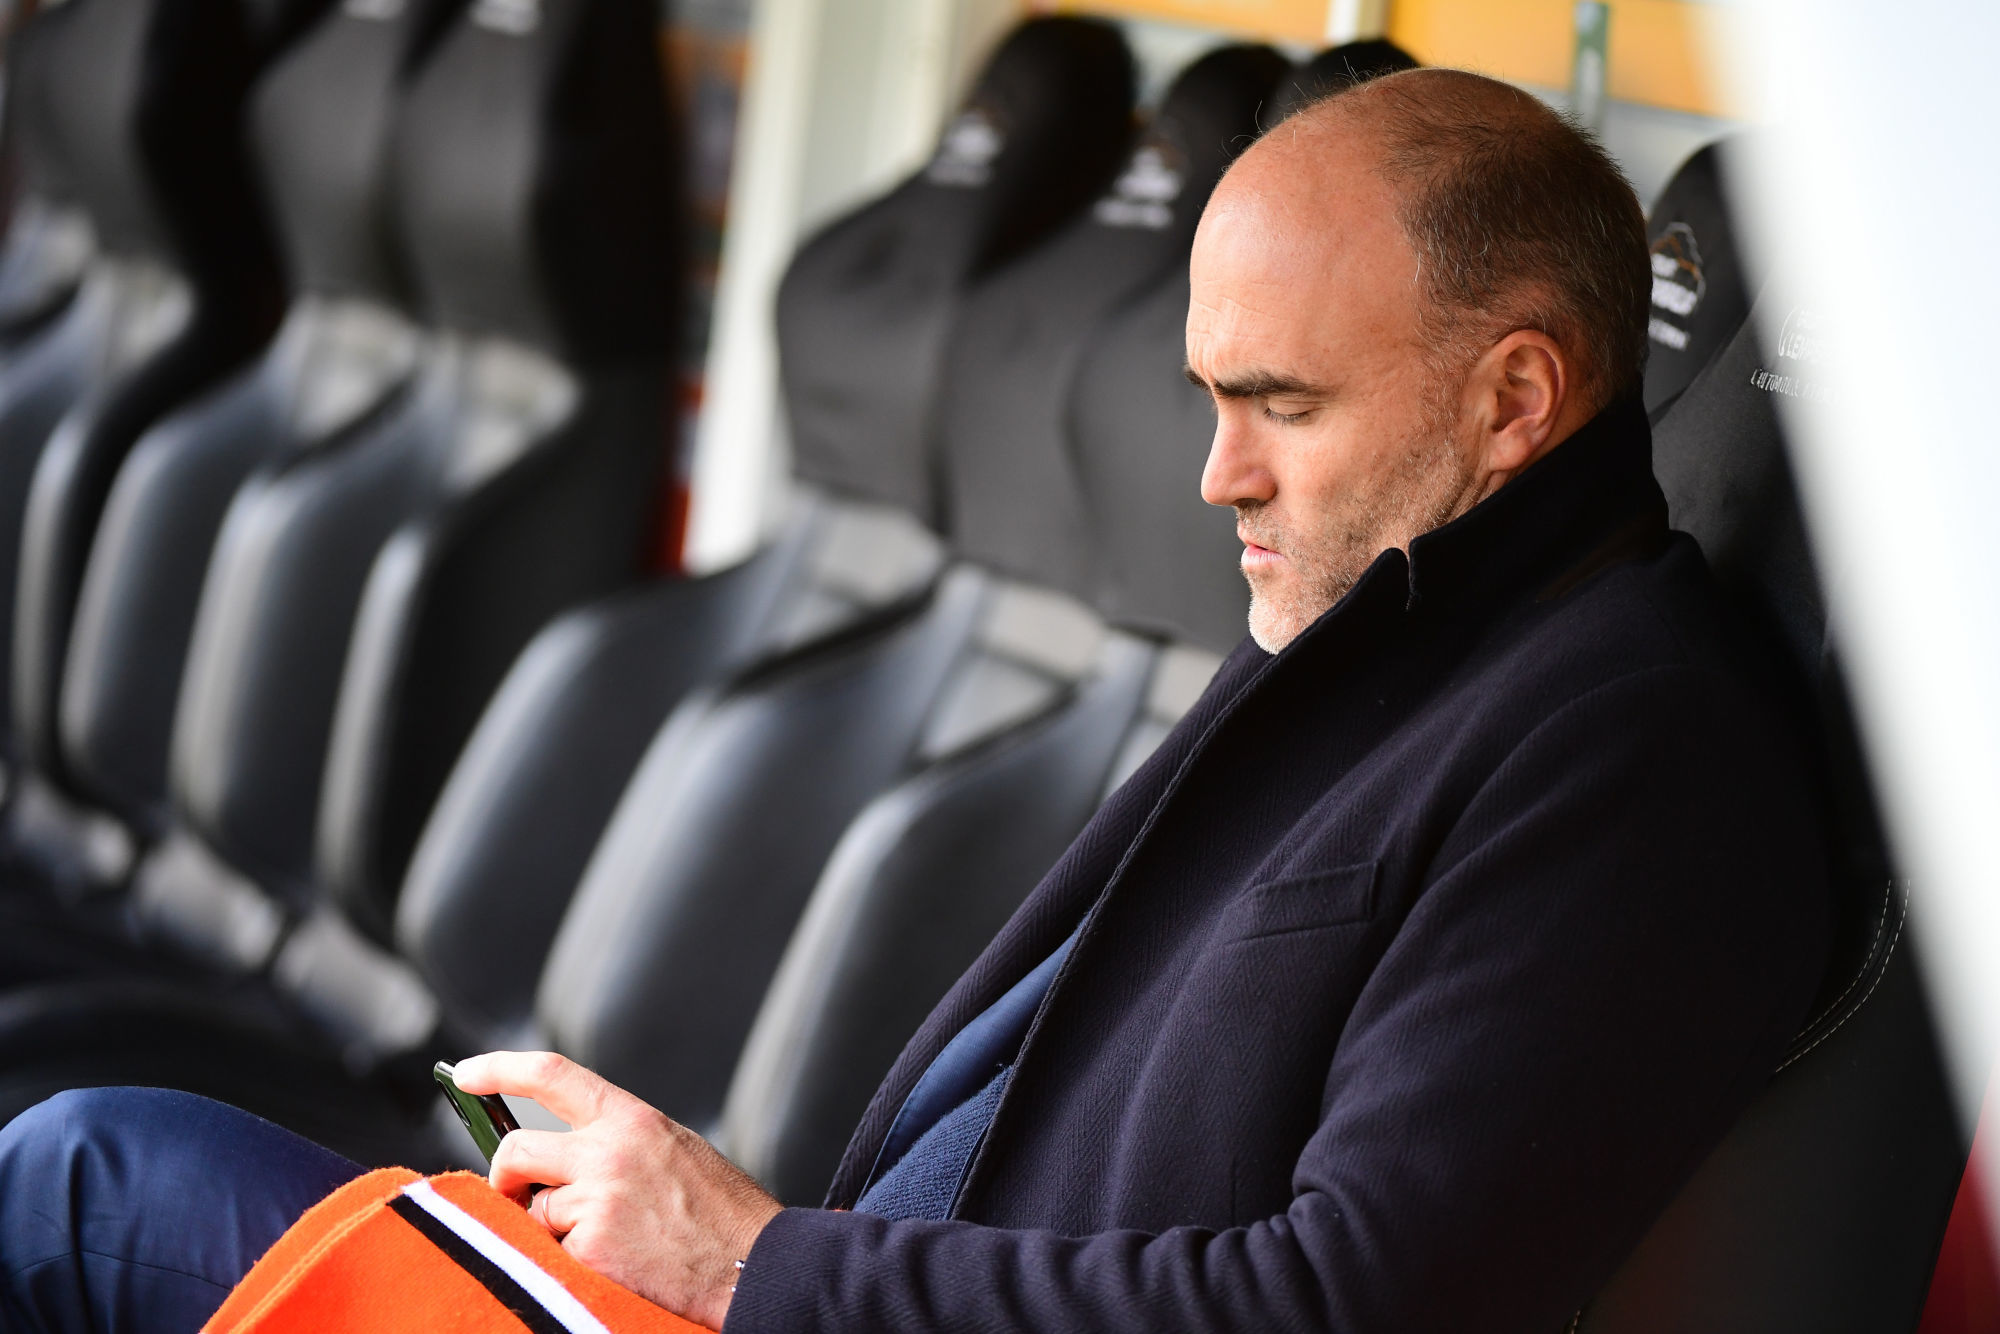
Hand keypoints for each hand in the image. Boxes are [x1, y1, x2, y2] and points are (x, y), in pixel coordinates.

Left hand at [452, 1051, 781, 1329]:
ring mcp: (598, 1199)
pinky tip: (616, 1263)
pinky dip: (573, 1261)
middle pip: (515, 1150)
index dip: (499, 1067)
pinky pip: (553, 1251)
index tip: (466, 1071)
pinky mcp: (592, 1247)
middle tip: (516, 1196)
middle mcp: (610, 1151)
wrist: (756, 1263)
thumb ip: (613, 1141)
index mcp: (632, 1118)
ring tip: (609, 1239)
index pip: (550, 1074)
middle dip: (505, 1179)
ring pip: (534, 1210)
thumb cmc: (719, 1213)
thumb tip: (553, 1156)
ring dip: (554, 1229)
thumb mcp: (670, 1150)